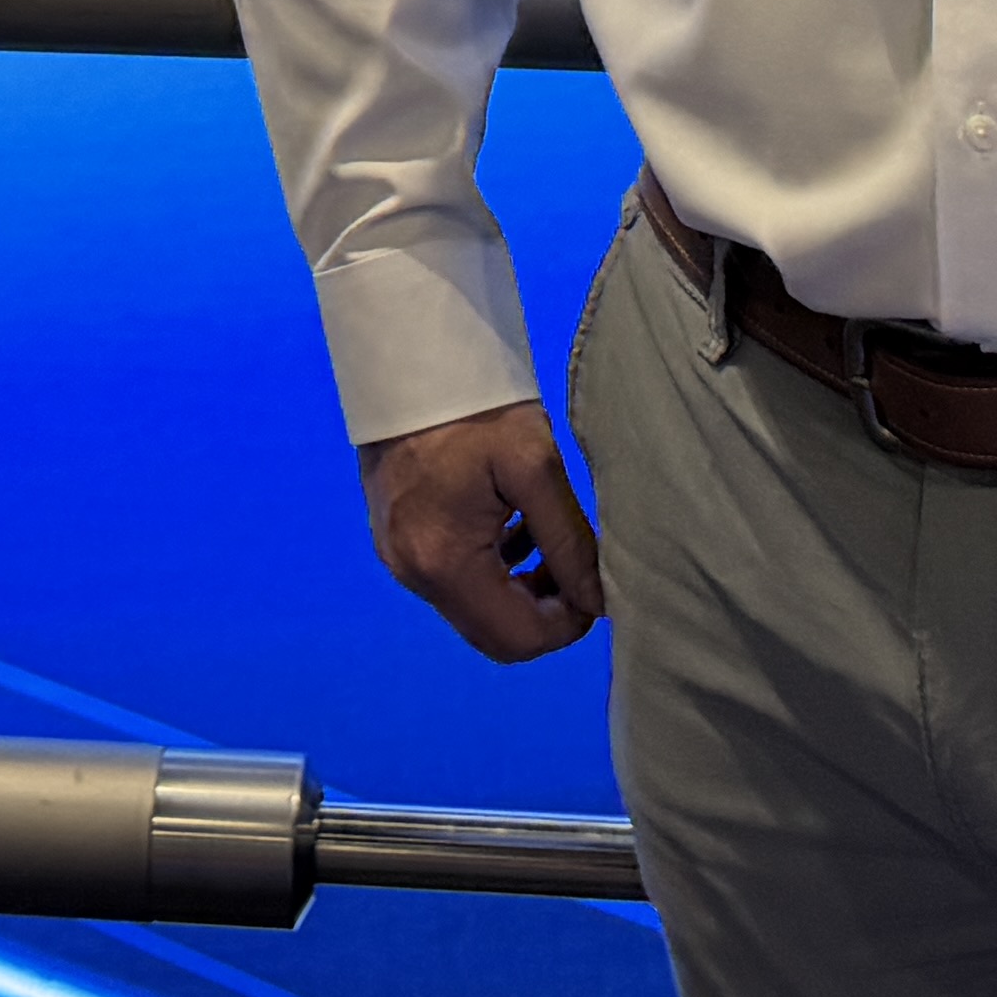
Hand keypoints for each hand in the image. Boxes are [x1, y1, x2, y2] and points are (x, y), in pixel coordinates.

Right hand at [360, 400, 610, 658]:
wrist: (407, 358)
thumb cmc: (474, 405)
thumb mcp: (535, 466)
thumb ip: (569, 542)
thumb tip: (600, 600)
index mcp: (444, 562)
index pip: (517, 638)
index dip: (567, 624)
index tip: (594, 587)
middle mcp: (413, 574)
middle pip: (494, 635)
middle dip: (544, 611)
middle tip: (574, 568)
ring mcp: (398, 558)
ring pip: (475, 609)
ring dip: (520, 590)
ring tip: (548, 540)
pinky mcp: (395, 539)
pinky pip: (453, 581)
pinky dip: (492, 570)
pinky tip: (513, 527)